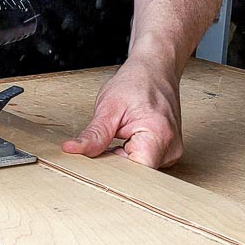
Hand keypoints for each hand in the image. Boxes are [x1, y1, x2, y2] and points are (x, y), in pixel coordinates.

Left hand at [62, 56, 183, 168]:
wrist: (156, 70)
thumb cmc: (137, 82)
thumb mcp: (109, 107)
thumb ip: (94, 134)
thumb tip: (73, 150)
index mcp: (159, 136)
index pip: (135, 174)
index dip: (113, 172)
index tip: (96, 161)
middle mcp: (170, 148)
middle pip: (137, 175)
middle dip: (114, 165)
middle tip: (102, 146)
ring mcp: (171, 151)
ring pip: (139, 171)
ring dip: (122, 160)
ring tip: (117, 138)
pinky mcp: (166, 151)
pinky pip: (144, 163)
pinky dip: (129, 156)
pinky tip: (123, 142)